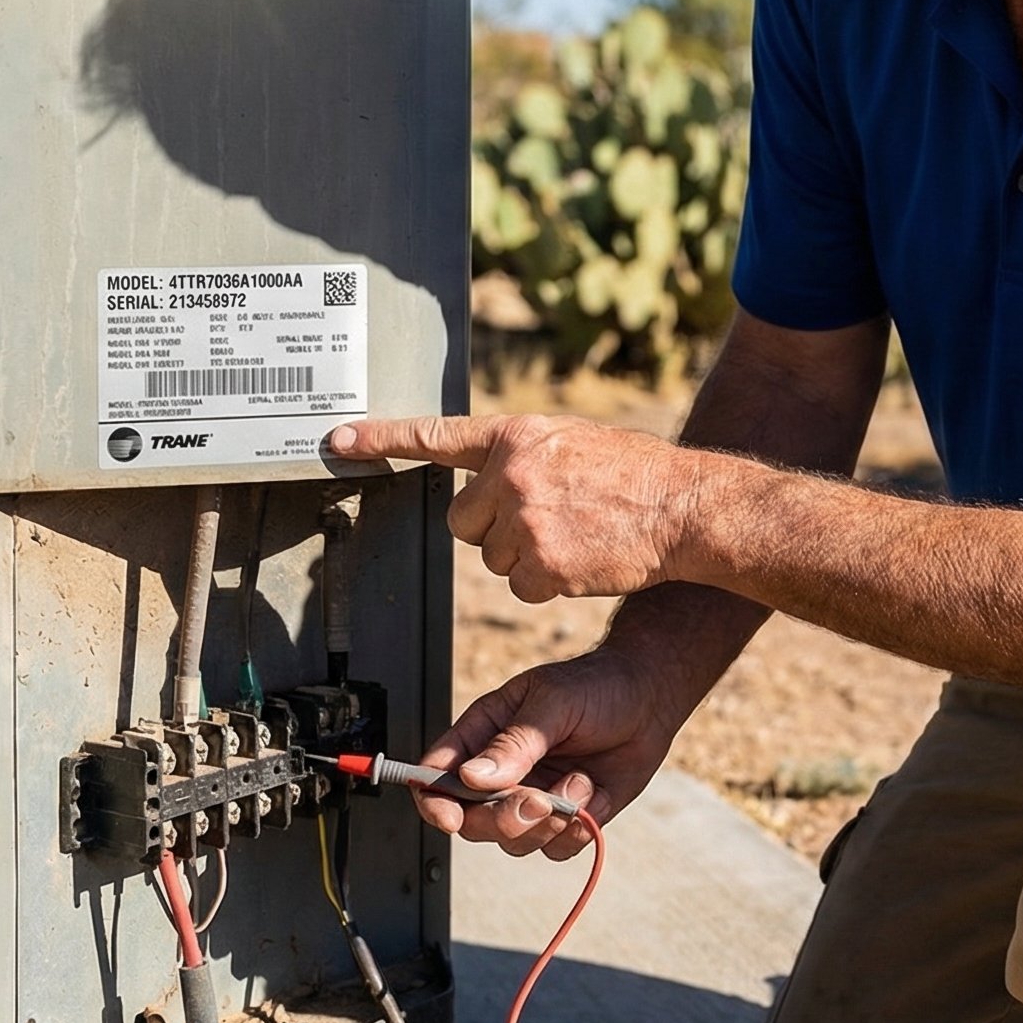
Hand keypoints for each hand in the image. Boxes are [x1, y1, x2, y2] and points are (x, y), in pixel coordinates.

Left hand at [330, 414, 711, 602]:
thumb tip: (490, 479)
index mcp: (517, 435)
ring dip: (527, 557)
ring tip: (576, 535)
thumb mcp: (573, 441)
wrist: (685, 507)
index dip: (381, 439)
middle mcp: (513, 473)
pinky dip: (549, 583)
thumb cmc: (635, 473)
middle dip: (494, 529)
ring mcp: (525, 520)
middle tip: (546, 519)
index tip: (337, 439)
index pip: (437, 437)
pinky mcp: (542, 564)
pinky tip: (583, 561)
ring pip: (493, 558)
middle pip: (464, 522)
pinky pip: (521, 586)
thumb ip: (523, 456)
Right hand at [413, 647, 687, 858]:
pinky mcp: (567, 819)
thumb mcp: (553, 703)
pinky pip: (557, 849)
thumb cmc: (597, 687)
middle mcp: (502, 774)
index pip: (436, 775)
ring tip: (579, 782)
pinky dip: (577, 831)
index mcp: (482, 735)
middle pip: (472, 822)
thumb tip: (470, 778)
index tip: (450, 817)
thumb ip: (514, 743)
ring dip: (548, 824)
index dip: (434, 802)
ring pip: (515, 842)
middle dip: (504, 819)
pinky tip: (594, 793)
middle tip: (538, 801)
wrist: (650, 698)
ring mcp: (533, 798)